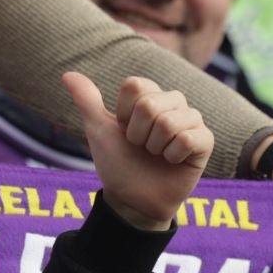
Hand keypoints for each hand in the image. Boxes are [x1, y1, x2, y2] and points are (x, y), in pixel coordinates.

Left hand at [64, 72, 210, 231]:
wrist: (133, 198)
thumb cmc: (117, 162)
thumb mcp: (98, 129)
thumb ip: (87, 100)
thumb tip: (67, 75)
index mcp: (149, 94)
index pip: (135, 86)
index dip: (123, 113)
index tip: (124, 129)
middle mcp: (173, 102)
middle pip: (149, 104)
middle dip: (137, 133)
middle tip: (140, 146)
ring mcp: (191, 120)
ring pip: (169, 122)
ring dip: (154, 146)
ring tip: (156, 154)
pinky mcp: (205, 141)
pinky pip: (187, 138)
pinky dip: (172, 155)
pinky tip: (172, 161)